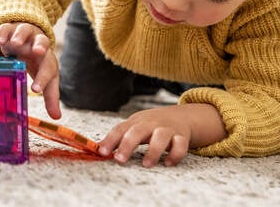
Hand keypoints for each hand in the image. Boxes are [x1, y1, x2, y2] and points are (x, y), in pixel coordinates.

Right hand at [0, 22, 60, 118]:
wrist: (30, 35)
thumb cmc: (38, 60)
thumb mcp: (45, 76)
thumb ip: (50, 95)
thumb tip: (57, 117)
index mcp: (47, 58)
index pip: (48, 68)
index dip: (43, 78)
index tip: (35, 89)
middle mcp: (37, 43)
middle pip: (42, 41)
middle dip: (40, 46)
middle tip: (37, 52)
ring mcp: (24, 34)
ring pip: (25, 31)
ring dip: (20, 36)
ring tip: (14, 44)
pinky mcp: (10, 28)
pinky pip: (7, 28)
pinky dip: (3, 33)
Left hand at [97, 103, 225, 166]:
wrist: (180, 115)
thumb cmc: (152, 124)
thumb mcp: (135, 127)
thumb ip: (119, 137)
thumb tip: (98, 148)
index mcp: (136, 122)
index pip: (120, 129)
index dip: (110, 140)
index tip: (102, 152)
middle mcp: (150, 124)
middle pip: (138, 131)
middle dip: (128, 145)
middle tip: (120, 160)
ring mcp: (167, 129)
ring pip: (161, 137)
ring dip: (154, 151)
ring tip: (146, 164)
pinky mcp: (181, 136)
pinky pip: (180, 145)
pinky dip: (175, 155)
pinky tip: (168, 163)